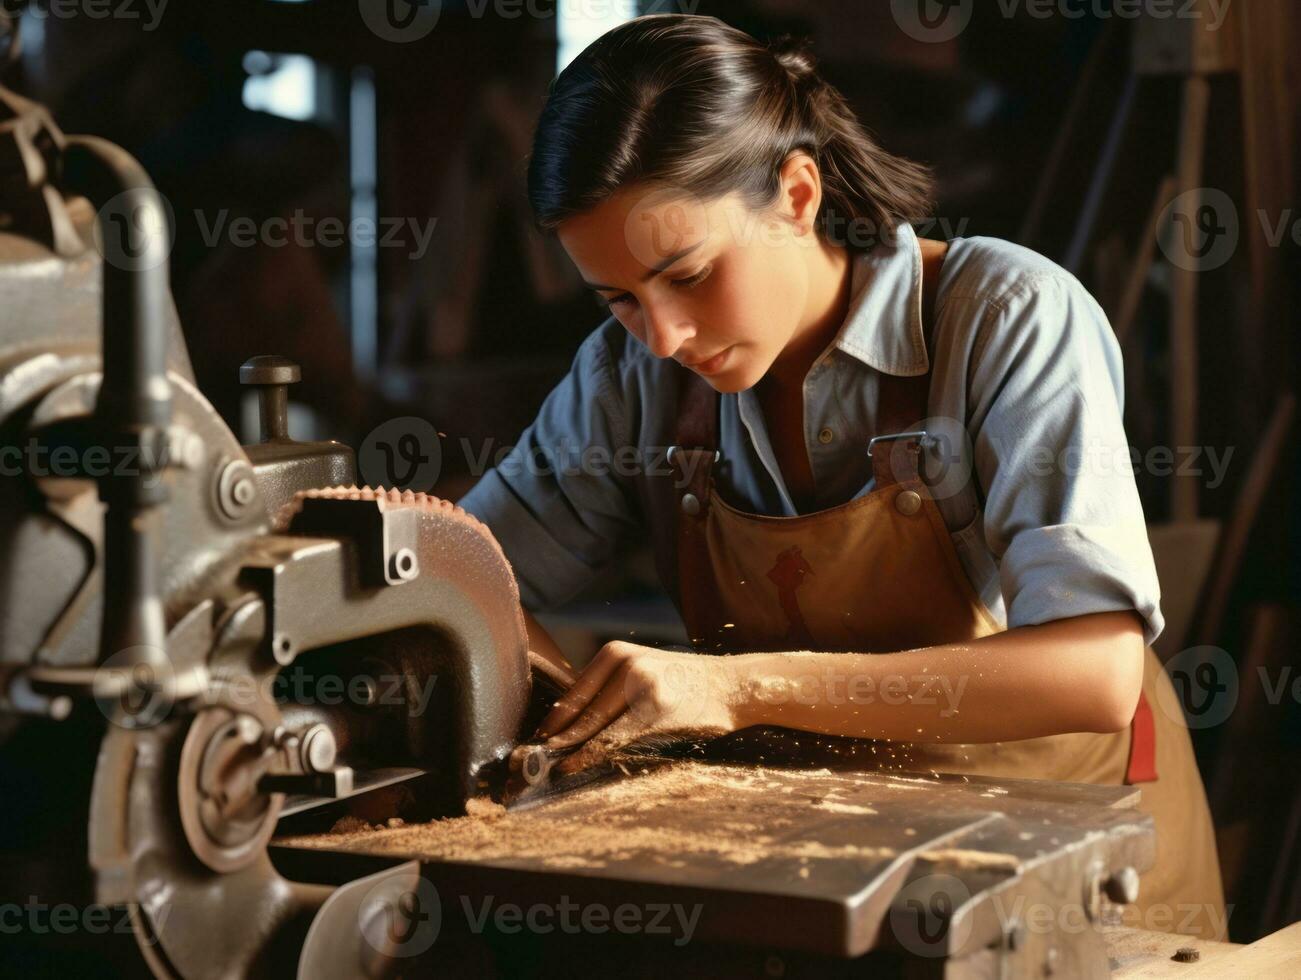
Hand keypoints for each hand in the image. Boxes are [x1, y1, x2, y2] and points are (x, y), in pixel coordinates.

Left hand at [533, 641, 740, 774]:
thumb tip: (568, 722)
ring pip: (591, 726)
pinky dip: (588, 755)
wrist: (731, 685)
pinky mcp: (652, 709)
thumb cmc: (684, 684)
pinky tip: (573, 766)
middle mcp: (623, 663)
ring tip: (546, 768)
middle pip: (577, 710)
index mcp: (615, 652)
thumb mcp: (642, 669)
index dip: (551, 722)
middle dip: (553, 739)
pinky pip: (611, 738)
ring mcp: (638, 685)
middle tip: (529, 760)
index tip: (535, 742)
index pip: (572, 693)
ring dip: (566, 750)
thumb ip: (608, 687)